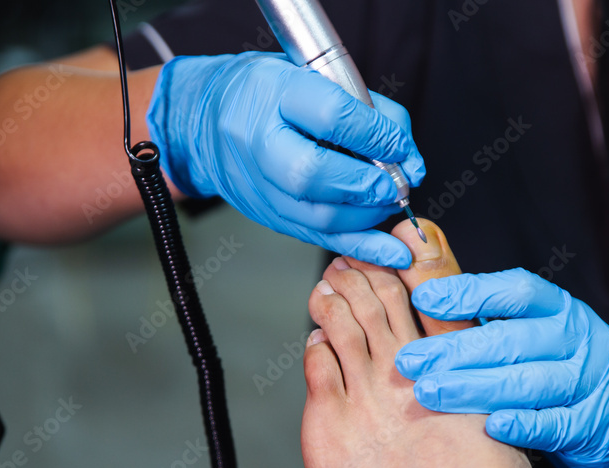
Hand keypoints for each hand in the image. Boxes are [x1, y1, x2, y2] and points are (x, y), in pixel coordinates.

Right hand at [146, 52, 424, 268]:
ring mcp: (259, 185)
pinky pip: (318, 237)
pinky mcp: (269, 215)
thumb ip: (365, 109)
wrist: (204, 121)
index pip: (332, 116)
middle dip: (367, 184)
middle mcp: (259, 141)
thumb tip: (405, 153)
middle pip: (315, 174)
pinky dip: (360, 247)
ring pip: (319, 215)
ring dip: (368, 215)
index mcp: (273, 93)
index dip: (377, 136)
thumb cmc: (266, 94)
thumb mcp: (311, 75)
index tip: (401, 147)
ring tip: (389, 201)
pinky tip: (388, 251)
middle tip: (396, 184)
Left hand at [394, 268, 608, 467]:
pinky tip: (489, 427)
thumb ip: (480, 312)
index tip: (423, 298)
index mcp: (561, 309)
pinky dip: (522, 425)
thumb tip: (418, 270)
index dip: (470, 292)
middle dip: (455, 349)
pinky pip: (554, 424)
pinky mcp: (594, 425)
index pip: (517, 291)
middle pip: (514, 339)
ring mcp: (590, 381)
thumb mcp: (527, 337)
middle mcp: (580, 338)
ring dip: (474, 388)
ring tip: (430, 393)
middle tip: (409, 361)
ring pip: (528, 381)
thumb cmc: (554, 375)